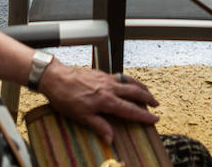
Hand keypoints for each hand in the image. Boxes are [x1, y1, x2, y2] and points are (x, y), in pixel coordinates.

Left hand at [37, 63, 158, 141]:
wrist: (55, 77)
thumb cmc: (65, 97)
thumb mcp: (81, 116)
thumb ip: (99, 126)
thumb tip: (111, 138)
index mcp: (106, 100)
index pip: (130, 110)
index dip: (144, 116)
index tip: (154, 119)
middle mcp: (109, 88)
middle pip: (135, 92)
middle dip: (148, 99)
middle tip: (156, 105)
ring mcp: (106, 78)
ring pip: (129, 81)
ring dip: (141, 87)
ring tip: (148, 93)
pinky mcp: (101, 73)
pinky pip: (120, 76)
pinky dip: (129, 80)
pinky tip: (127, 83)